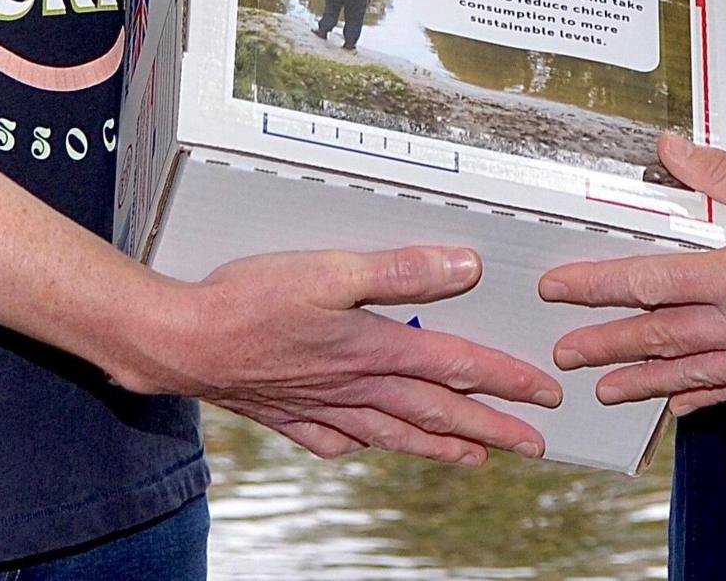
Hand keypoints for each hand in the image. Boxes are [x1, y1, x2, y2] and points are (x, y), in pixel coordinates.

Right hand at [118, 244, 565, 464]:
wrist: (181, 342)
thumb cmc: (248, 301)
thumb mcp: (330, 269)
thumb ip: (400, 269)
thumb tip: (462, 268)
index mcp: (374, 349)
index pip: (457, 366)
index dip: (506, 379)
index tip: (544, 394)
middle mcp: (355, 386)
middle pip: (437, 412)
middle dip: (491, 427)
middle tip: (532, 444)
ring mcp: (322, 407)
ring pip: (395, 433)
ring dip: (440, 446)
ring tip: (473, 458)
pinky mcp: (287, 414)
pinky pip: (336, 439)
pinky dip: (362, 445)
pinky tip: (366, 447)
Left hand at [537, 135, 725, 414]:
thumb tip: (671, 148)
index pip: (652, 281)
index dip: (600, 286)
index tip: (560, 288)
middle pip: (660, 335)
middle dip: (607, 343)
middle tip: (564, 354)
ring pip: (689, 371)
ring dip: (641, 380)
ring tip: (603, 390)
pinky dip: (699, 397)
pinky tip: (675, 405)